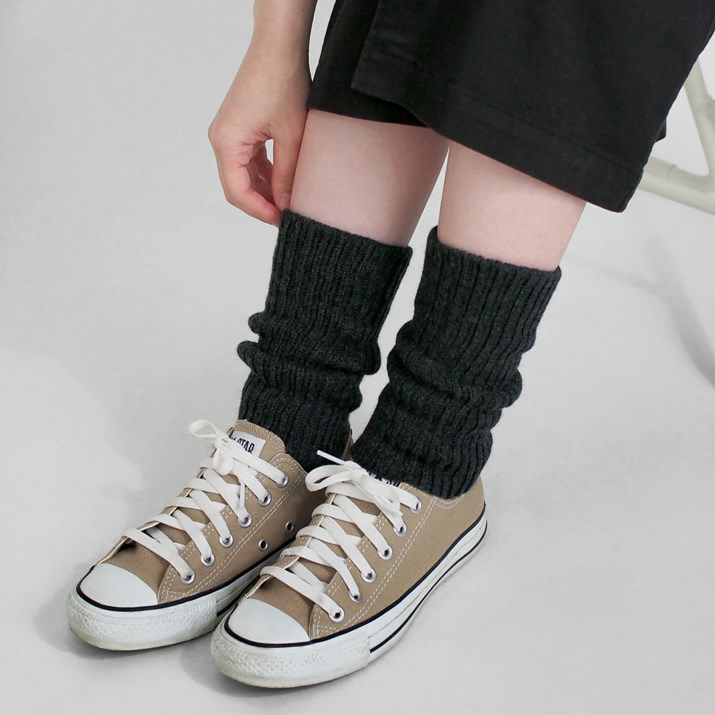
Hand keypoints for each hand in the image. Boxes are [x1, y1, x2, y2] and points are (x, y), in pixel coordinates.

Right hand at [209, 42, 309, 224]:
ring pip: (244, 175)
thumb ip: (287, 174)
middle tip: (288, 216)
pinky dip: (265, 173)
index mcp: (227, 142)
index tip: (281, 222)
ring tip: (289, 201)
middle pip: (237, 186)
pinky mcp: (240, 128)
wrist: (278, 46)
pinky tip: (284, 182)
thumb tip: (285, 204)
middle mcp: (221, 139)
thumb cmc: (282, 82)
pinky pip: (249, 160)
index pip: (237, 192)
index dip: (259, 212)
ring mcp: (229, 133)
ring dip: (265, 189)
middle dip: (262, 203)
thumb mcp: (291, 136)